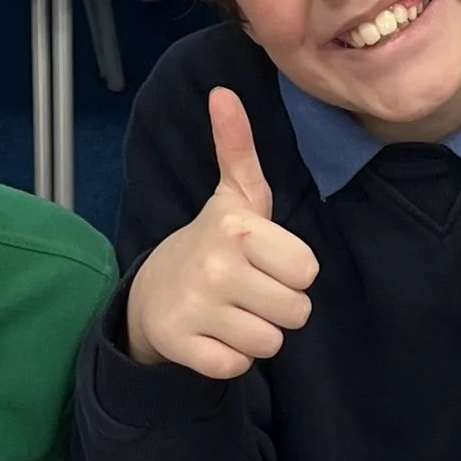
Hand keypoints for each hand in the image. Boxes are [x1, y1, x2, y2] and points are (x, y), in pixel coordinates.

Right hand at [125, 91, 319, 379]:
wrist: (152, 292)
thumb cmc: (213, 243)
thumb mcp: (234, 197)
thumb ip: (239, 148)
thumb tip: (224, 92)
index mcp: (238, 229)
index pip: (308, 272)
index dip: (293, 272)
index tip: (266, 263)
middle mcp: (216, 266)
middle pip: (296, 313)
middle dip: (279, 308)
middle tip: (249, 291)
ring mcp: (196, 308)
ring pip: (269, 344)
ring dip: (256, 335)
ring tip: (231, 313)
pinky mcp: (181, 345)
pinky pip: (236, 368)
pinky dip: (229, 359)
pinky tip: (213, 335)